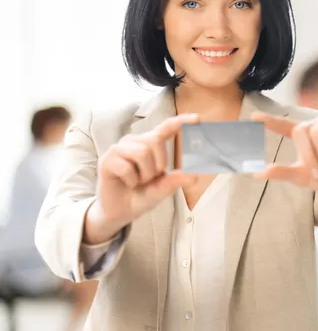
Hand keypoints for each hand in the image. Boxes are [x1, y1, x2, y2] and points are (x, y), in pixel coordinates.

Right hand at [84, 113, 197, 244]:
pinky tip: (126, 183)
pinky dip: (131, 181)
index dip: (181, 121)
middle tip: (149, 178)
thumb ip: (175, 181)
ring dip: (144, 174)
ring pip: (142, 153)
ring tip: (137, 181)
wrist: (119, 212)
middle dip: (158, 164)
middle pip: (155, 140)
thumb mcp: (161, 190)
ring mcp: (119, 149)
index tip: (198, 118)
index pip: (166, 127)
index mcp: (150, 144)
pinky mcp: (107, 160)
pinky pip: (127, 167)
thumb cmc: (140, 195)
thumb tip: (195, 176)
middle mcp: (134, 141)